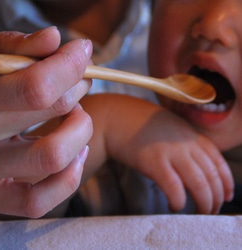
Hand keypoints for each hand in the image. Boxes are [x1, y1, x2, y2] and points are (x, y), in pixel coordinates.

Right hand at [0, 27, 92, 217]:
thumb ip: (17, 49)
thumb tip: (54, 38)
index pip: (37, 86)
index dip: (69, 65)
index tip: (82, 52)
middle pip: (51, 112)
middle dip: (78, 87)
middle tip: (80, 79)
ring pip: (52, 157)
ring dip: (79, 130)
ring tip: (77, 115)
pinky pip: (38, 202)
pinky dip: (69, 178)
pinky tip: (79, 152)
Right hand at [82, 94, 233, 214]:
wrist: (117, 117)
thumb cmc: (141, 124)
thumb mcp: (170, 127)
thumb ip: (185, 142)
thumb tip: (195, 163)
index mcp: (190, 134)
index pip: (218, 162)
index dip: (227, 182)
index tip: (226, 196)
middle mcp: (185, 143)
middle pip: (211, 176)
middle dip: (215, 198)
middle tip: (210, 210)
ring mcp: (170, 152)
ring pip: (199, 185)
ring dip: (203, 204)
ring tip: (199, 213)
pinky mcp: (153, 162)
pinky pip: (174, 188)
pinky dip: (179, 202)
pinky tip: (174, 206)